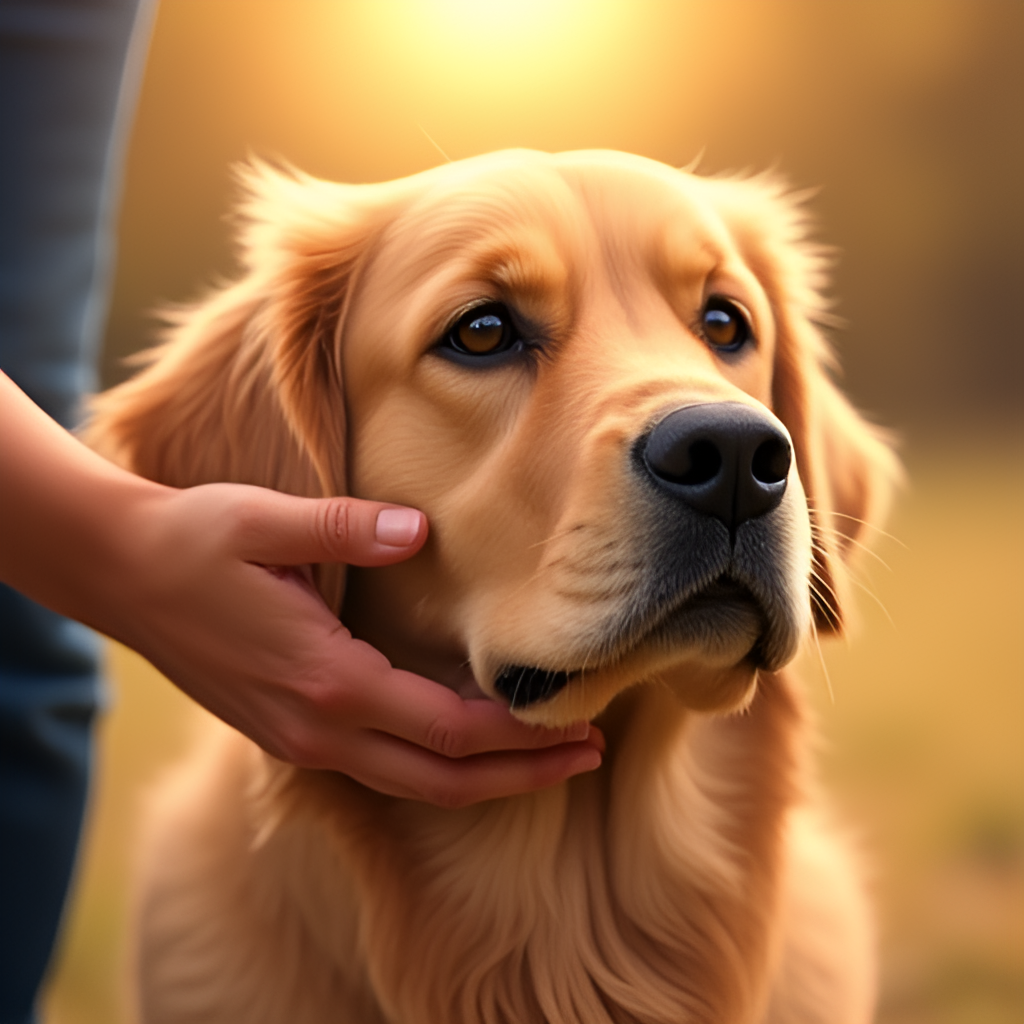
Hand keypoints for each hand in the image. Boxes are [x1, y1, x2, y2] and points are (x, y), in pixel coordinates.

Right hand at [109, 485, 604, 806]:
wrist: (119, 574)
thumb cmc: (194, 542)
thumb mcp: (266, 521)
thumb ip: (348, 528)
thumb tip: (419, 530)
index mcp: (326, 681)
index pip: (447, 730)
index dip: (519, 736)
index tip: (580, 725)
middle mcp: (316, 727)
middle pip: (440, 778)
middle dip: (520, 774)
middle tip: (589, 757)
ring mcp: (298, 739)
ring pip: (410, 783)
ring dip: (482, 777)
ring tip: (546, 758)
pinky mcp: (287, 731)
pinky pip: (378, 768)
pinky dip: (434, 765)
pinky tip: (464, 741)